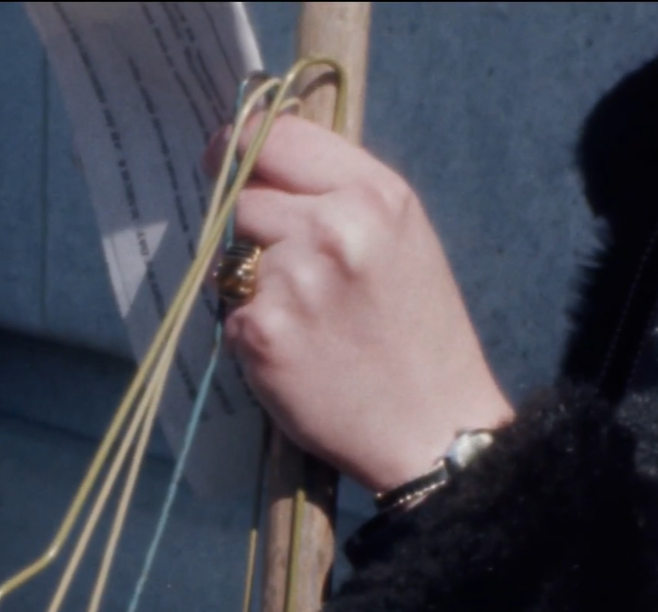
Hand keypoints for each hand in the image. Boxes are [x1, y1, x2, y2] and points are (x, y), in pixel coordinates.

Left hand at [206, 115, 513, 494]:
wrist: (432, 428)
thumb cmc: (421, 337)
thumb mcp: (402, 240)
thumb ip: (339, 195)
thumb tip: (261, 163)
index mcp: (374, 195)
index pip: (276, 137)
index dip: (240, 147)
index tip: (225, 161)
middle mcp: (332, 228)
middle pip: (244, 198)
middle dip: (253, 230)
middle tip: (289, 271)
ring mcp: (293, 280)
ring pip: (230, 259)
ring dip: (252, 285)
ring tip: (307, 321)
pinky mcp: (262, 332)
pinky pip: (229, 315)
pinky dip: (253, 336)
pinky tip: (299, 356)